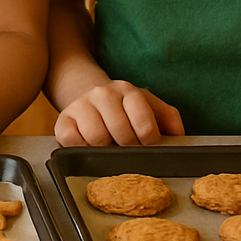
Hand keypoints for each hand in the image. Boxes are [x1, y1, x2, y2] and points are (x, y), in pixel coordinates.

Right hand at [54, 80, 182, 145]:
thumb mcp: (149, 106)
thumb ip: (168, 117)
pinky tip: (88, 146)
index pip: (145, 124)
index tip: (147, 144)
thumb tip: (178, 134)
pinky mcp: (62, 120)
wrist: (88, 95)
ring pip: (96, 137)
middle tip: (127, 149)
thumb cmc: (124, 108)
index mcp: (128, 91)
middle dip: (128, 148)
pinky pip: (71, 140)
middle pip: (121, 133)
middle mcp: (103, 93)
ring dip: (105, 149)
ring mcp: (81, 105)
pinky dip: (81, 148)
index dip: (149, 141)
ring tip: (108, 147)